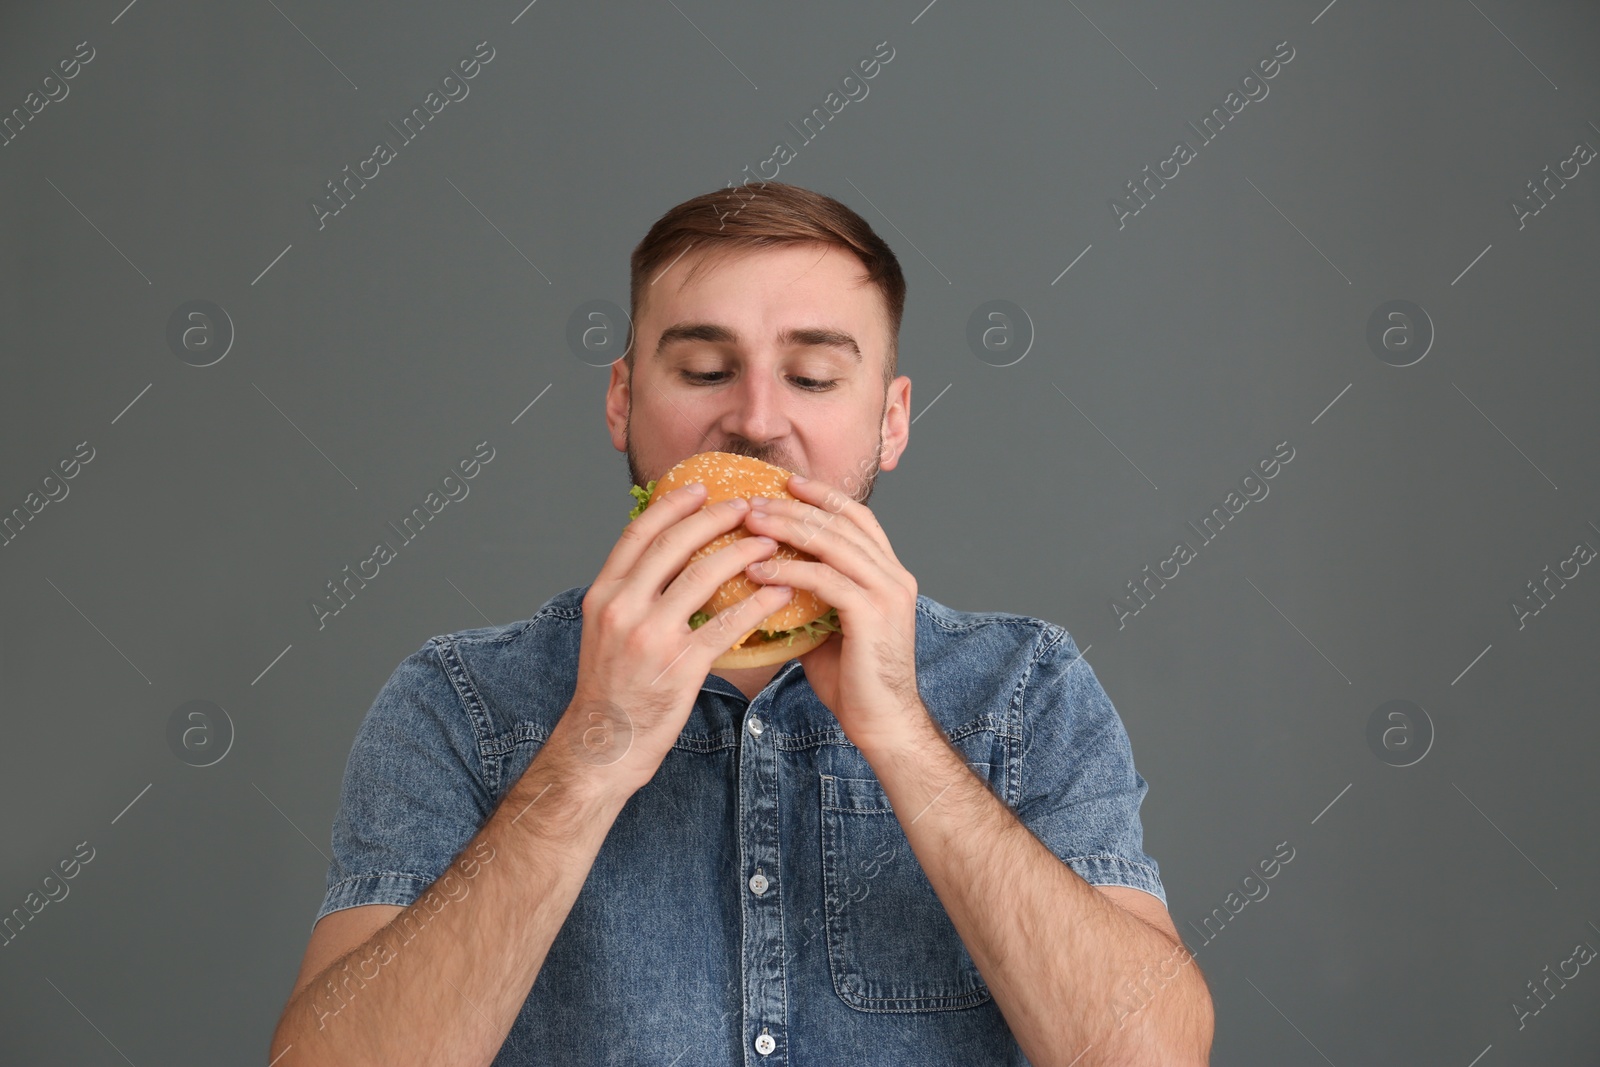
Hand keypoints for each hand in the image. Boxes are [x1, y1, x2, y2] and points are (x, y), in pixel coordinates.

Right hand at [562, 484, 792, 798]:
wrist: (603, 746)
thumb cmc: (610, 688)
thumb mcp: (605, 630)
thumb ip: (630, 594)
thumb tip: (663, 559)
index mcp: (603, 594)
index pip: (638, 533)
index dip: (671, 505)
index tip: (700, 488)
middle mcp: (623, 608)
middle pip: (674, 544)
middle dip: (715, 518)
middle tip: (747, 505)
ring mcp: (651, 636)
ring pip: (704, 576)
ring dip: (743, 553)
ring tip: (771, 542)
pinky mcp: (680, 665)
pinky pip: (727, 624)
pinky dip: (757, 603)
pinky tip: (780, 593)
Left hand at [739, 474, 924, 752]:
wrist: (882, 723)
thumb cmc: (854, 680)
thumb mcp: (830, 626)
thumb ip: (811, 597)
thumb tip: (766, 577)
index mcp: (890, 573)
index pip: (857, 518)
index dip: (823, 496)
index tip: (786, 483)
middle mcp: (894, 576)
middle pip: (841, 523)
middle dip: (794, 507)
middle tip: (754, 500)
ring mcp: (887, 593)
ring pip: (833, 543)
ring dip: (787, 529)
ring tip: (750, 523)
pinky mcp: (872, 614)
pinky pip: (824, 580)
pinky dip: (788, 569)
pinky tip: (757, 568)